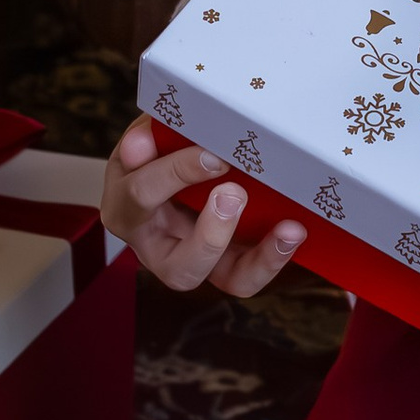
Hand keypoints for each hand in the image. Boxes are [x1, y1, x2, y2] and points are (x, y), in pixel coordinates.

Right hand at [102, 120, 307, 298]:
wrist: (169, 169)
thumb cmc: (159, 152)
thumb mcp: (150, 138)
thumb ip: (149, 136)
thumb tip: (143, 141)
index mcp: (125, 207)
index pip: (142, 196)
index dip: (176, 174)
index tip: (213, 155)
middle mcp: (153, 247)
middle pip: (178, 268)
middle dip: (212, 237)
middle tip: (237, 195)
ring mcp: (190, 263)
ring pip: (223, 284)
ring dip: (259, 260)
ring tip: (288, 228)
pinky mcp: (223, 267)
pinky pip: (245, 278)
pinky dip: (273, 258)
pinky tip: (294, 230)